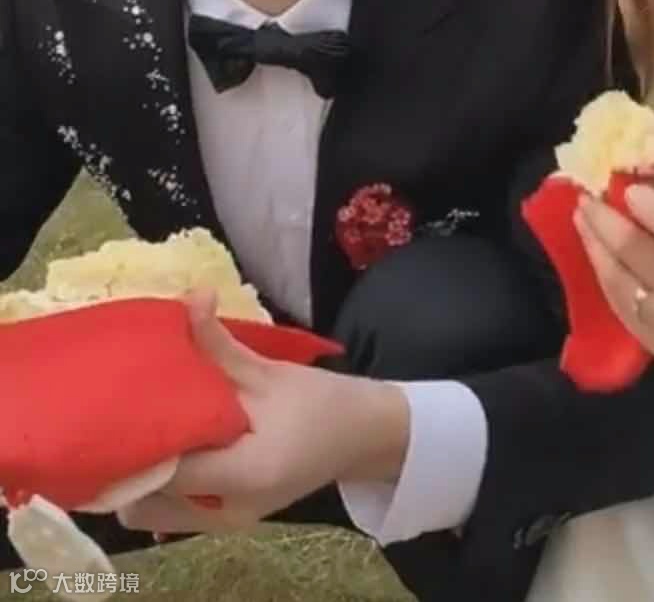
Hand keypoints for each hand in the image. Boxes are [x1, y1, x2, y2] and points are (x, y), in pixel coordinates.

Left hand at [117, 290, 408, 535]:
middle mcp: (228, 512)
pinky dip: (162, 483)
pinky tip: (168, 442)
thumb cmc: (321, 403)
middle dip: (128, 465)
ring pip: (154, 513)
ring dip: (142, 477)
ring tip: (144, 426)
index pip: (165, 467)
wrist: (363, 434)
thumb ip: (220, 345)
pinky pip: (174, 511)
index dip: (137, 436)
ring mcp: (226, 522)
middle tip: (126, 413)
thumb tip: (190, 296)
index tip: (123, 401)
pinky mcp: (227, 518)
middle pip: (144, 504)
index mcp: (243, 475)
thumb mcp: (268, 371)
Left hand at [574, 183, 653, 385]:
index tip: (624, 186)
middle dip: (602, 219)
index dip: (644, 204)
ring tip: (582, 221)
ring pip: (618, 282)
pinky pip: (622, 311)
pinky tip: (598, 258)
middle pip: (634, 252)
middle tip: (585, 196)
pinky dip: (607, 280)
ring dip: (594, 247)